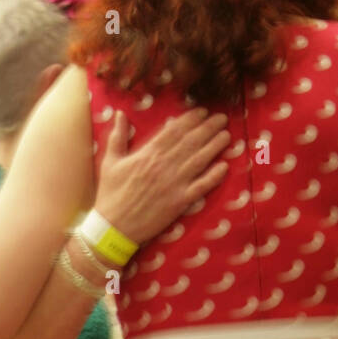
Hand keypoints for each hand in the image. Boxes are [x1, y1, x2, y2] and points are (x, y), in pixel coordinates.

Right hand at [94, 108, 229, 245]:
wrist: (113, 227)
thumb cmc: (110, 195)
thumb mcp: (110, 162)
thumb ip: (117, 136)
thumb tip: (119, 114)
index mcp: (148, 153)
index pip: (174, 130)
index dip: (191, 119)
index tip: (203, 112)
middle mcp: (164, 165)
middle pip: (191, 141)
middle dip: (208, 128)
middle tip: (221, 118)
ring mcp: (174, 184)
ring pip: (199, 160)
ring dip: (215, 146)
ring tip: (227, 135)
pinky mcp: (179, 202)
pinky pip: (201, 187)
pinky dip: (214, 176)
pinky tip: (225, 166)